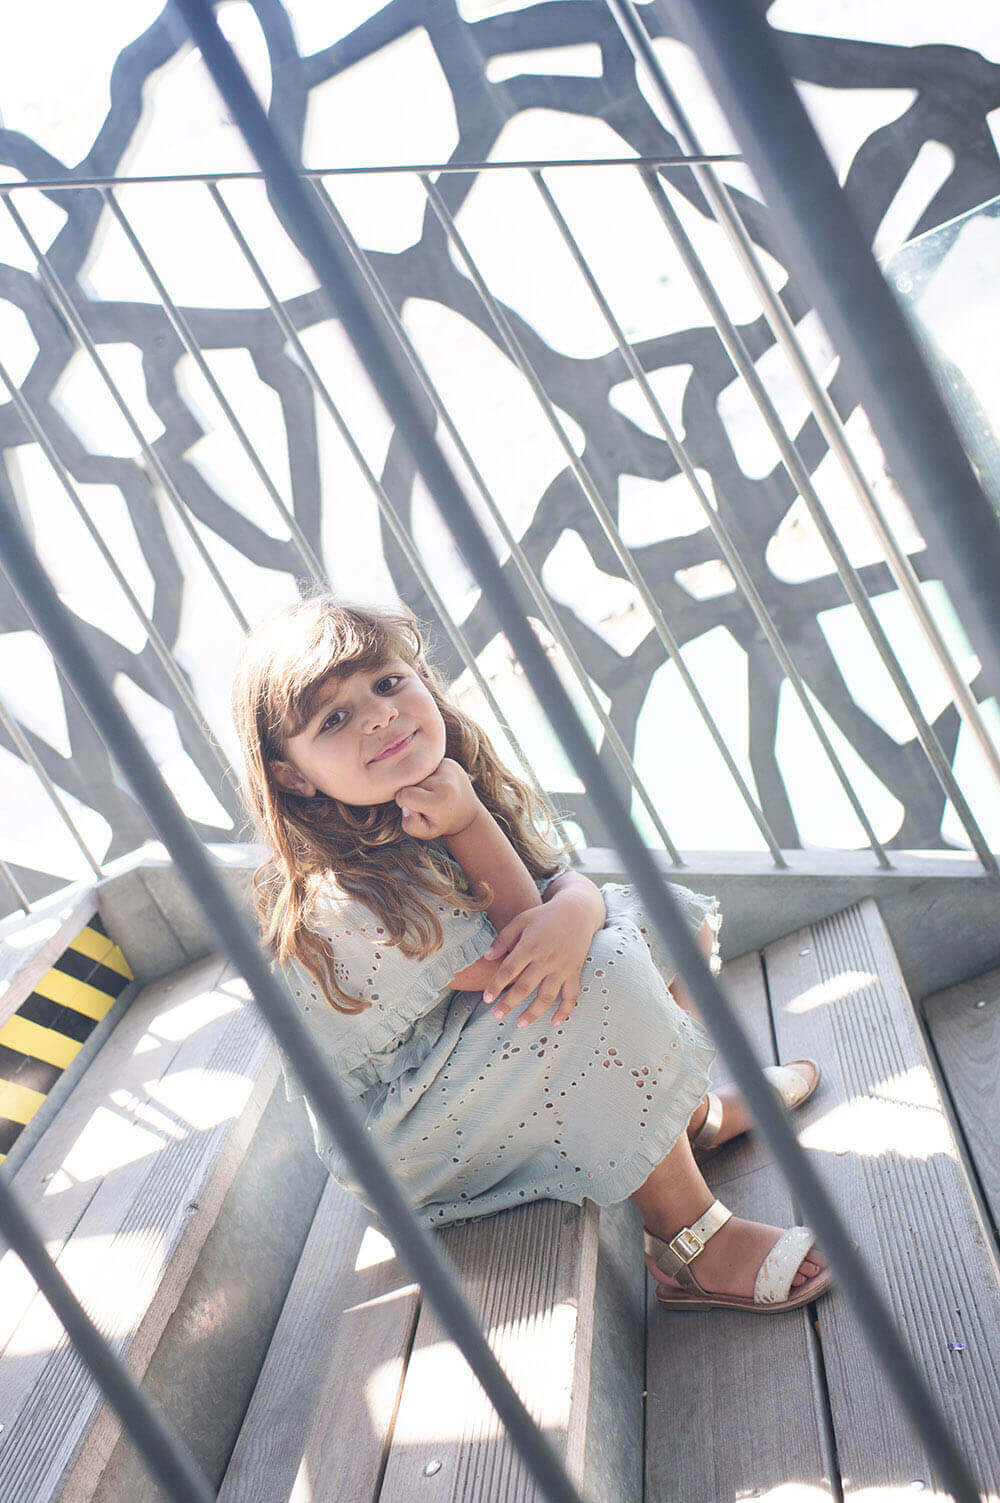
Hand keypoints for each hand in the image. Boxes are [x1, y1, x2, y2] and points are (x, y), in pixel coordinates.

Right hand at [394, 757, 479, 840]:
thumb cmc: (441, 823)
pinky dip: (427, 776)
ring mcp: (447, 768)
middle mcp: (445, 781)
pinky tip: (436, 785)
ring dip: (419, 783)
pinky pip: (425, 765)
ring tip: (432, 793)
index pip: (404, 795)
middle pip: (409, 782)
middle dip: (412, 792)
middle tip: (426, 802)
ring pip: (416, 773)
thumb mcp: (426, 832)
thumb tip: (405, 806)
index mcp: (439, 800)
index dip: (404, 803)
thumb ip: (410, 825)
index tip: (415, 808)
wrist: (466, 812)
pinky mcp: (448, 762)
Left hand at [480, 893, 602, 1027]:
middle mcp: (546, 959)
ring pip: (547, 996)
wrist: (577, 911)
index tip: (487, 998)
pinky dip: (565, 1010)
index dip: (497, 985)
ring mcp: (562, 967)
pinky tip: (555, 1022)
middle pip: (525, 986)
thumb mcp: (521, 920)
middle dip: (510, 1003)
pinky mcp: (574, 972)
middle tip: (496, 1015)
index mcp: (530, 945)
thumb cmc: (544, 916)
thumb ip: (503, 939)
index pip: (510, 969)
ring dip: (533, 1013)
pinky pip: (571, 995)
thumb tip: (486, 958)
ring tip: (520, 1024)